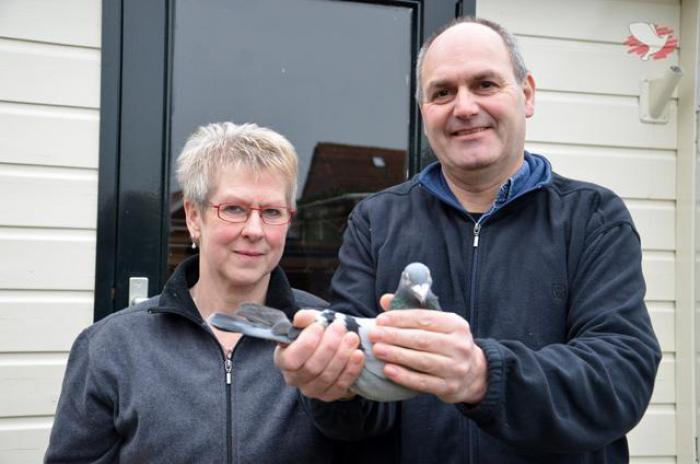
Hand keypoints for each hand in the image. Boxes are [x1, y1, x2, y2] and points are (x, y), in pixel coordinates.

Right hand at [273, 310, 364, 401]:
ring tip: (352, 338)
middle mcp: (294, 378)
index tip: (320, 326)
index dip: (306, 343)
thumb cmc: (318, 335)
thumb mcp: (311, 323)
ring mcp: (311, 390)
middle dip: (329, 346)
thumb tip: (302, 319)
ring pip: (326, 377)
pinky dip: (351, 370)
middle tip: (340, 328)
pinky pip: (340, 386)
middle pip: (312, 368)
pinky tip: (358, 355)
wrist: (332, 347)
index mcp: (283, 359)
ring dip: (342, 356)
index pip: (290, 359)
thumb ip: (306, 319)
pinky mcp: (328, 395)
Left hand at [370, 295, 487, 403]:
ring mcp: (456, 368)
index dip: (400, 319)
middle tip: (373, 334)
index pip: (424, 318)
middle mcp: (459, 345)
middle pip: (422, 339)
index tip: (380, 320)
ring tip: (377, 350)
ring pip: (422, 361)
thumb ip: (412, 312)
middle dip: (394, 336)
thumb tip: (385, 300)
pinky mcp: (449, 387)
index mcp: (456, 324)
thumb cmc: (447, 343)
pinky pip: (423, 382)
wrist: (473, 374)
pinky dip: (404, 376)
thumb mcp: (438, 324)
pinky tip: (388, 370)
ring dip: (397, 355)